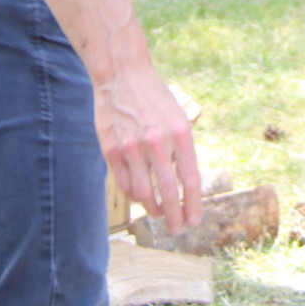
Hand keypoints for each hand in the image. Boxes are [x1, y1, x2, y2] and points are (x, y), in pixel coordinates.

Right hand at [94, 64, 202, 227]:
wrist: (123, 76)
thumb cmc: (155, 99)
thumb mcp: (178, 119)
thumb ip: (181, 151)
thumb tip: (185, 187)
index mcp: (180, 134)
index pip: (189, 181)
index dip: (192, 206)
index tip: (194, 222)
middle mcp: (157, 143)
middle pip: (167, 193)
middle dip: (174, 217)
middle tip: (177, 229)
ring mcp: (132, 148)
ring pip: (144, 194)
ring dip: (153, 209)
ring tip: (159, 214)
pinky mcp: (111, 150)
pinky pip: (125, 185)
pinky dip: (135, 196)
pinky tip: (142, 198)